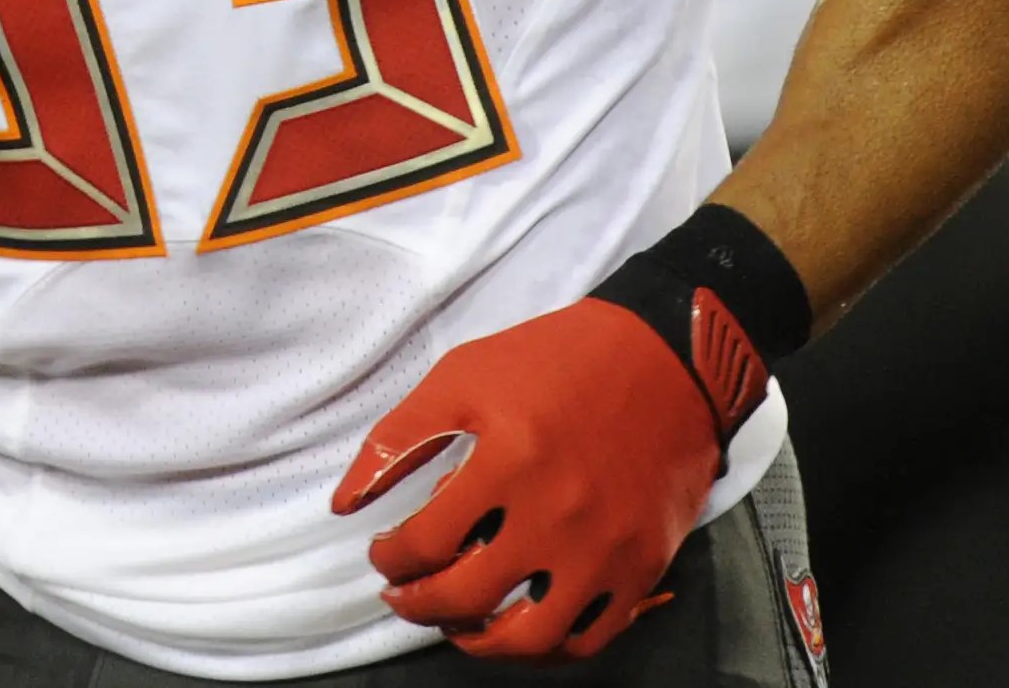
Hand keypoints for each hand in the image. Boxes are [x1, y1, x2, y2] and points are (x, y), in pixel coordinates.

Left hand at [332, 299, 730, 661]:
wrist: (662, 361)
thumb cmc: (555, 361)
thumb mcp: (465, 376)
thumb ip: (399, 438)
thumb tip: (346, 504)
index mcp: (508, 459)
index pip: (425, 543)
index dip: (390, 557)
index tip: (383, 551)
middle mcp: (556, 514)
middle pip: (467, 596)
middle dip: (417, 604)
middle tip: (402, 593)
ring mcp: (602, 549)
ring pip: (527, 637)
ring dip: (476, 640)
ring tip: (454, 622)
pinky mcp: (639, 568)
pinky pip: (585, 638)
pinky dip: (544, 647)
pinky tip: (517, 624)